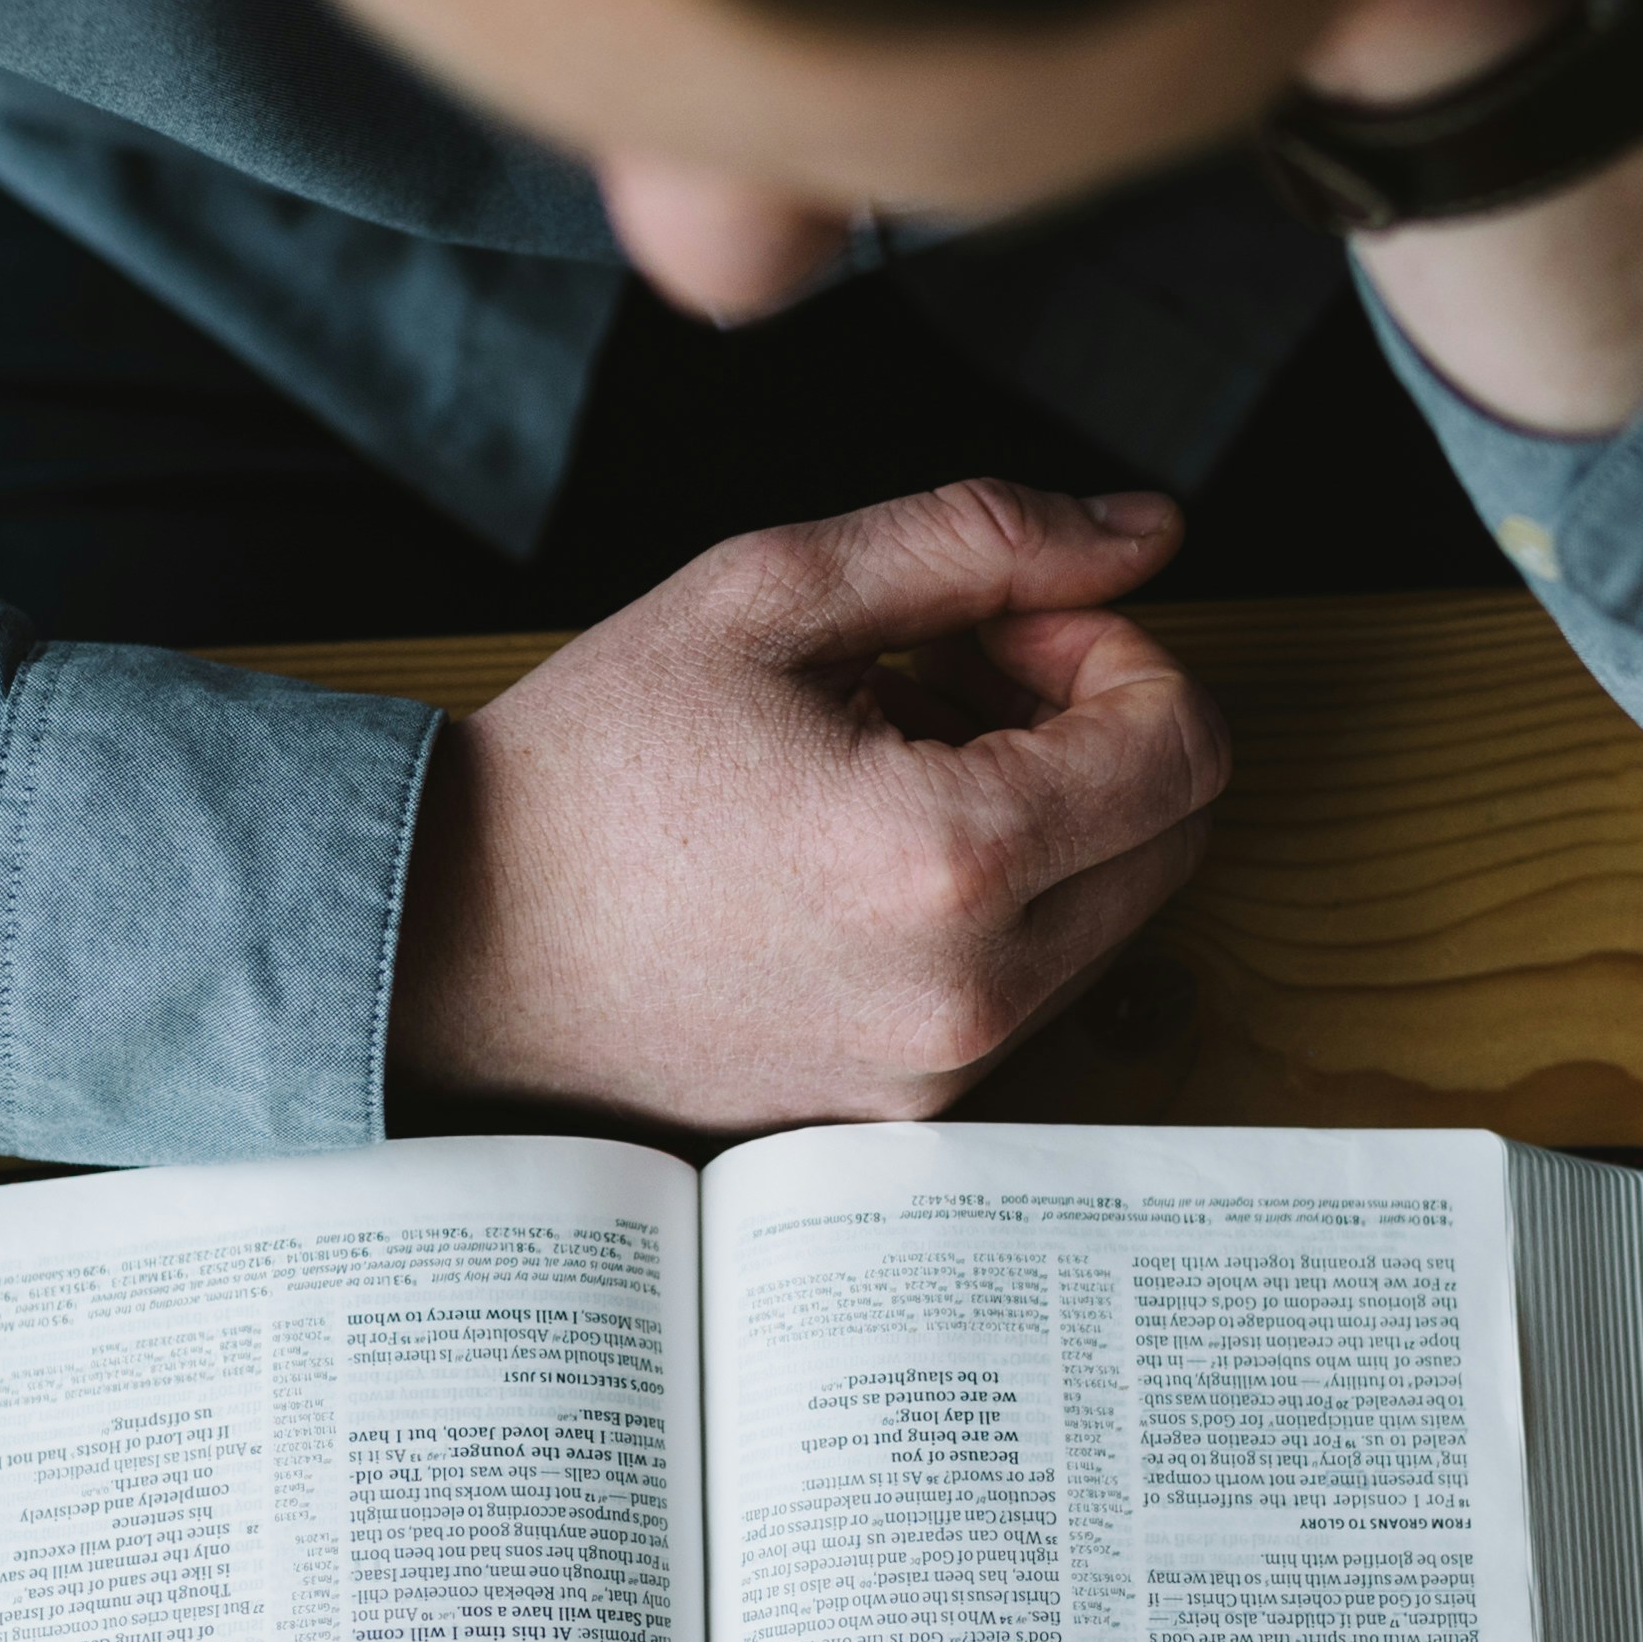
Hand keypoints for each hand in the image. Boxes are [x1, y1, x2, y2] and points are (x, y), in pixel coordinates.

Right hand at [387, 479, 1228, 1128]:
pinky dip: (991, 899)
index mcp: (950, 858)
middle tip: (956, 674)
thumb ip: (986, 540)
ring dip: (1046, 814)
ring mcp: (941, 1072)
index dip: (1119, 650)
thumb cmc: (595, 761)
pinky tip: (864, 845)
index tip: (1009, 623)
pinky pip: (1027, 985)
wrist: (457, 938)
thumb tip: (1148, 531)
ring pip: (1110, 913)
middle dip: (1098, 729)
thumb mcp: (777, 590)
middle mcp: (971, 992)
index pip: (1185, 747)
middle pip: (1172, 837)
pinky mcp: (904, 1110)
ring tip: (890, 753)